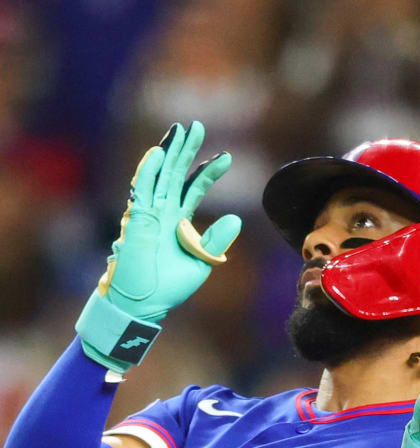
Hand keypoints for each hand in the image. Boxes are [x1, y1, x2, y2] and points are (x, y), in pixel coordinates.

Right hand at [76, 121, 241, 371]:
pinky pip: (142, 190)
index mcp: (179, 221)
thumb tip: (236, 218)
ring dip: (169, 152)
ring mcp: (149, 213)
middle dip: (188, 150)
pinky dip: (149, 171)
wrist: (145, 303)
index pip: (195, 188)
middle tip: (199, 127)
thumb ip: (216, 241)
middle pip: (177, 173)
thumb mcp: (201, 263)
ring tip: (181, 130)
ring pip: (159, 175)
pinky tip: (159, 152)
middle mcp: (164, 212)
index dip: (210, 172)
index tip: (227, 157)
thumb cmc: (170, 287)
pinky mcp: (136, 219)